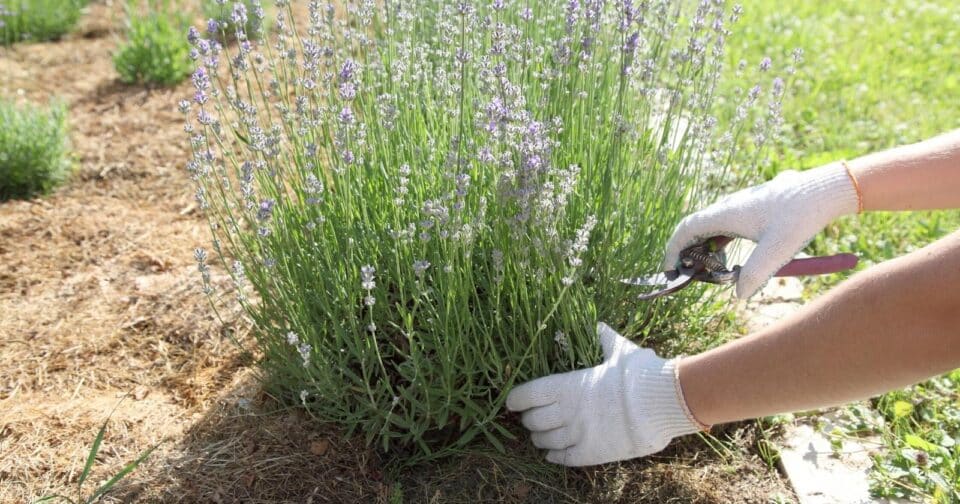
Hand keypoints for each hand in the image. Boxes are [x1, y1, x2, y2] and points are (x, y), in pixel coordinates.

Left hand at [506, 323, 701, 466]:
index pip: (528, 394)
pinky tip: (552, 454)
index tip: (512, 402)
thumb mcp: (620, 352)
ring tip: (541, 437)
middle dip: (529, 420)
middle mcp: (567, 411)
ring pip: (545, 441)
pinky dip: (554, 456)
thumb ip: (605, 341)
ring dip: (540, 439)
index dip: (516, 399)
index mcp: (567, 385)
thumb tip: (600, 326)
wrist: (661, 403)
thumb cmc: (639, 373)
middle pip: (533, 420)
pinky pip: (564, 458)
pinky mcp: (592, 452)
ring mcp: (578, 433)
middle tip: (531, 419)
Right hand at [663, 163, 859, 298]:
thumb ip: (756, 274)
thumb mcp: (778, 249)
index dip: (672, 250)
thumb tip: (737, 295)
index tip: (669, 270)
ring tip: (713, 271)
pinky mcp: (754, 207)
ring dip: (706, 250)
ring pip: (711, 228)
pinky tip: (734, 258)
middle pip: (696, 229)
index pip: (686, 229)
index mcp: (726, 213)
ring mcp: (741, 205)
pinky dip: (721, 243)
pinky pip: (726, 226)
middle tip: (689, 276)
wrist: (828, 189)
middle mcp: (729, 206)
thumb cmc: (801, 215)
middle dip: (688, 254)